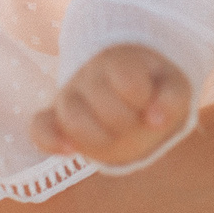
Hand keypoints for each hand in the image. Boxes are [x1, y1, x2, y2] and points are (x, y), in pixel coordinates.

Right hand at [29, 44, 190, 165]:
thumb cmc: (153, 87)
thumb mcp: (173, 86)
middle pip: (101, 102)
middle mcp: (89, 75)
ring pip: (70, 116)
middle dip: (124, 121)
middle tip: (133, 121)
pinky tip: (69, 151)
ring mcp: (69, 96)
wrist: (129, 86)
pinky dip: (50, 141)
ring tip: (111, 139)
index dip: (141, 98)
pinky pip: (40, 128)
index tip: (147, 101)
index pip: (126, 81)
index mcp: (119, 61)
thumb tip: (155, 120)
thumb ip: (172, 98)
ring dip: (95, 136)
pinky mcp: (55, 118)